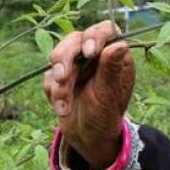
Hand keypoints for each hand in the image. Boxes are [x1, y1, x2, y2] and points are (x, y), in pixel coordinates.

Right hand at [42, 20, 134, 169]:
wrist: (87, 139)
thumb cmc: (105, 117)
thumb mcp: (109, 95)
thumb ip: (111, 68)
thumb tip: (120, 44)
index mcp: (115, 57)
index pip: (105, 30)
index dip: (95, 36)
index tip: (89, 52)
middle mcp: (96, 56)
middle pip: (75, 39)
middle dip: (66, 58)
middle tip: (62, 77)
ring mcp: (77, 65)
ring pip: (59, 56)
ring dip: (59, 81)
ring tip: (63, 104)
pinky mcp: (60, 76)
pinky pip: (49, 75)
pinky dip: (53, 91)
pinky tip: (62, 108)